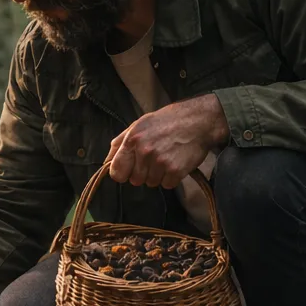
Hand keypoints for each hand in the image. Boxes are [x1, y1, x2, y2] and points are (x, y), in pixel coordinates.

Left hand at [107, 94, 228, 187]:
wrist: (199, 120)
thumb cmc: (168, 121)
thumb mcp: (139, 124)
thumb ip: (120, 142)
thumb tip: (107, 161)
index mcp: (132, 139)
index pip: (116, 172)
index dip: (122, 173)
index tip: (129, 170)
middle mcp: (144, 151)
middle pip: (135, 180)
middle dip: (143, 173)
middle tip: (154, 159)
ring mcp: (160, 162)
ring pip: (151, 183)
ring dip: (158, 175)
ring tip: (166, 158)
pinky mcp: (175, 170)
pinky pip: (167, 185)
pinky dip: (171, 178)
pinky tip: (175, 162)